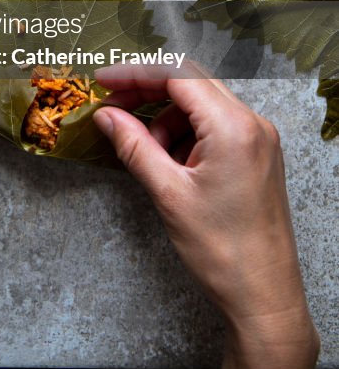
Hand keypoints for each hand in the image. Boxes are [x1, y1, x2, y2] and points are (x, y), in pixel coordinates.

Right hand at [93, 71, 318, 368]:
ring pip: (200, 104)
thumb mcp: (168, 194)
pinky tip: (170, 163)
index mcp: (234, 127)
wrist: (264, 295)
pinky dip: (185, 134)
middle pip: (190, 83)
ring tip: (147, 153)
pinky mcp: (257, 154)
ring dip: (166, 118)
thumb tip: (107, 116)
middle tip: (112, 107)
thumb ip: (134, 146)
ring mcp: (258, 138)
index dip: (136, 73)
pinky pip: (214, 126)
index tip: (104, 81)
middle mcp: (252, 123)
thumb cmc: (223, 251)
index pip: (178, 75)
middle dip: (148, 91)